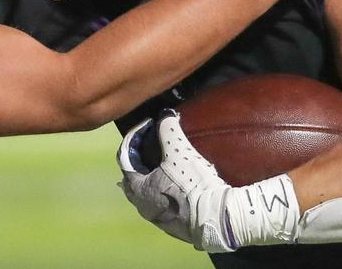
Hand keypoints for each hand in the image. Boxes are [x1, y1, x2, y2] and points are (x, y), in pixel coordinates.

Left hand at [116, 112, 301, 252]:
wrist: (217, 218)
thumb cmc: (192, 184)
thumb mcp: (179, 150)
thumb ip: (168, 129)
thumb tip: (166, 115)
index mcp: (138, 189)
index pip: (125, 157)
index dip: (133, 137)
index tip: (147, 126)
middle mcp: (143, 206)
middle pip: (133, 178)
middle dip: (139, 159)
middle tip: (149, 144)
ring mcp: (159, 218)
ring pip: (147, 193)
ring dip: (151, 176)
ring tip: (163, 162)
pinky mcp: (175, 225)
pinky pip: (163, 203)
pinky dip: (164, 189)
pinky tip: (178, 183)